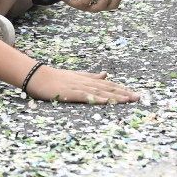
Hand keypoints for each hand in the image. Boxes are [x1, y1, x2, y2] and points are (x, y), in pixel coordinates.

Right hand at [24, 65, 139, 103]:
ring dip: (114, 96)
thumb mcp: (76, 76)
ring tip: (127, 100)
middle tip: (138, 98)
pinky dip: (96, 98)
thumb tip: (106, 74)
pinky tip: (105, 101)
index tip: (135, 94)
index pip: (109, 85)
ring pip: (100, 92)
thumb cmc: (56, 78)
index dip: (122, 90)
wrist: (37, 76)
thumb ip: (91, 76)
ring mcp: (78, 87)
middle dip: (123, 93)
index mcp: (88, 80)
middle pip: (108, 88)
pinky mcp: (70, 93)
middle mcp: (86, 82)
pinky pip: (85, 96)